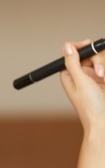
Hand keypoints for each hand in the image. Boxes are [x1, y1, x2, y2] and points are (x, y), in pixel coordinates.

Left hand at [61, 40, 104, 167]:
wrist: (104, 122)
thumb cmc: (90, 107)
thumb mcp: (81, 83)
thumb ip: (73, 64)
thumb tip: (67, 47)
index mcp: (70, 74)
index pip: (72, 52)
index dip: (80, 46)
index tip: (88, 45)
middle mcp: (82, 73)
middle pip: (91, 53)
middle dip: (98, 59)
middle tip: (100, 72)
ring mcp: (96, 75)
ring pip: (102, 58)